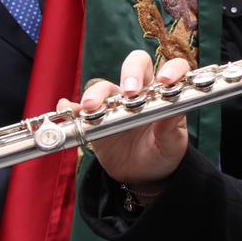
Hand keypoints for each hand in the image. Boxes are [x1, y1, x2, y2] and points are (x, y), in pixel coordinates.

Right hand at [69, 51, 191, 191]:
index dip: (171, 68)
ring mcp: (115, 103)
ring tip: (92, 107)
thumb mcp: (172, 143)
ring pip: (104, 86)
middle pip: (135, 65)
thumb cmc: (162, 153)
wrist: (142, 175)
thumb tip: (173, 110)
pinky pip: (78, 107)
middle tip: (129, 91)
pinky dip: (71, 106)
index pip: (172, 68)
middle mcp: (140, 92)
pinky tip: (68, 110)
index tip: (166, 80)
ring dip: (96, 92)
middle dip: (131, 72)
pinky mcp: (95, 119)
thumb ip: (171, 127)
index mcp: (163, 95)